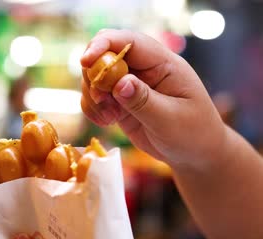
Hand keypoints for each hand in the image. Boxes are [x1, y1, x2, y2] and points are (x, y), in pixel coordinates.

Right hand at [80, 29, 226, 169]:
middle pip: (105, 54)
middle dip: (93, 74)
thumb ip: (143, 101)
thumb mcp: (170, 119)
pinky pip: (95, 96)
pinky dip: (92, 108)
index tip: (85, 61)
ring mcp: (129, 84)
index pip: (129, 41)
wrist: (195, 153)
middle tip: (99, 99)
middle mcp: (143, 69)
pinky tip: (106, 122)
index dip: (104, 45)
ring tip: (108, 118)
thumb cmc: (193, 133)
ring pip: (96, 76)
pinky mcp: (119, 100)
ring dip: (92, 96)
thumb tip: (119, 83)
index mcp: (163, 63)